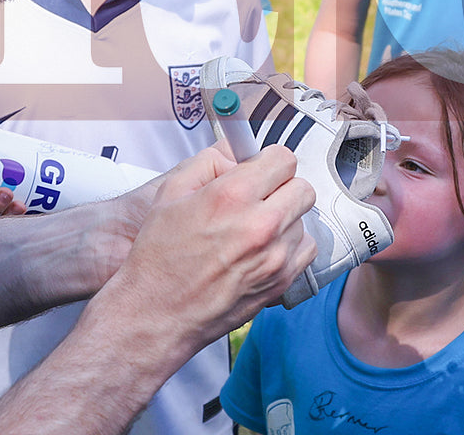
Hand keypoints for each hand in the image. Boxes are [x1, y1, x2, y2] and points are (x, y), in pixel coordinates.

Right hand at [93, 145, 316, 357]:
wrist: (158, 312)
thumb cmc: (159, 256)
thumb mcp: (170, 193)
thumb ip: (208, 162)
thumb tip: (236, 152)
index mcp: (232, 196)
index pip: (284, 159)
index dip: (270, 161)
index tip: (261, 168)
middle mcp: (260, 225)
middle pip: (302, 188)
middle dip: (282, 186)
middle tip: (260, 196)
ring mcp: (275, 257)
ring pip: (303, 219)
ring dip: (285, 218)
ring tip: (254, 229)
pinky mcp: (281, 282)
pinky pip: (306, 249)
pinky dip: (291, 246)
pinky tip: (265, 249)